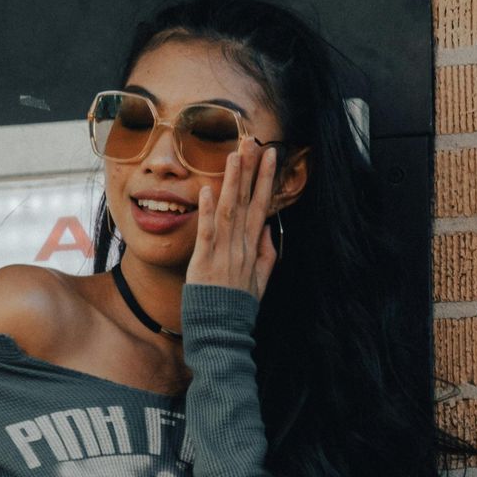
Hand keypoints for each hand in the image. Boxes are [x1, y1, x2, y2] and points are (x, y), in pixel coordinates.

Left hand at [185, 134, 281, 303]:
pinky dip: (208, 211)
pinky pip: (207, 233)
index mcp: (253, 249)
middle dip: (251, 171)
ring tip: (234, 155)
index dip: (266, 180)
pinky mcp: (205, 263)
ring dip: (232, 181)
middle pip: (247, 202)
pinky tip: (208, 189)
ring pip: (229, 211)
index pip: (262, 206)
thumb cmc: (237, 309)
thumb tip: (267, 230)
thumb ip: (266, 255)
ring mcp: (223, 254)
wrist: (223, 334)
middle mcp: (240, 247)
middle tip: (253, 142)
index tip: (271, 156)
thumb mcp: (260, 283)